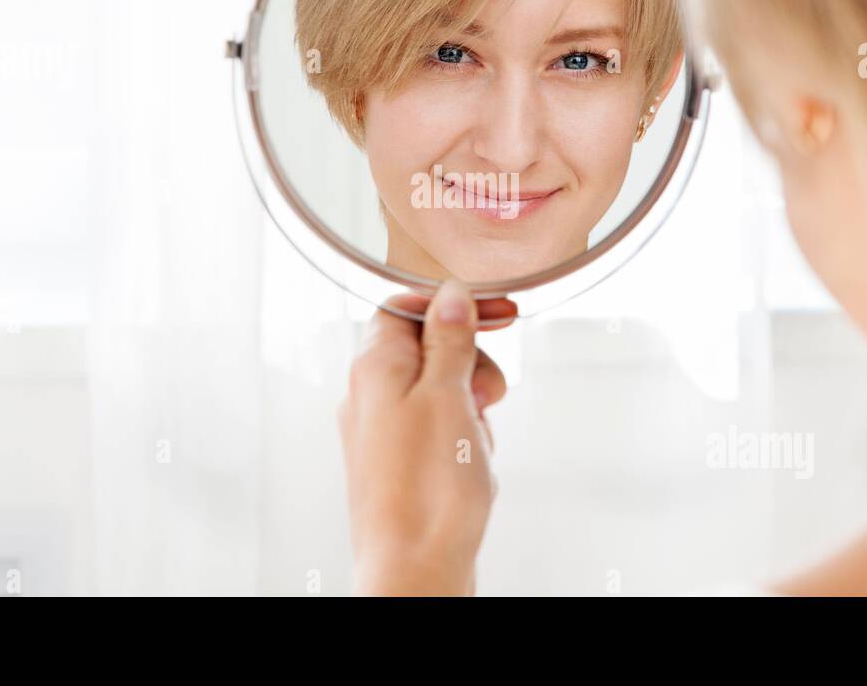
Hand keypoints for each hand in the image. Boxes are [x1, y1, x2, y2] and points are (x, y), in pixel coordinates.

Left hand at [338, 281, 516, 595]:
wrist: (415, 570)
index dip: (452, 305)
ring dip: (472, 409)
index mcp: (374, 368)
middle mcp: (369, 396)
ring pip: (442, 393)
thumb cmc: (428, 491)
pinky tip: (471, 469)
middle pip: (429, 350)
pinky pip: (441, 432)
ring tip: (475, 444)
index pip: (405, 306)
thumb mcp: (448, 395)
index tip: (496, 313)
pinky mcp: (400, 465)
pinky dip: (465, 440)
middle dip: (470, 366)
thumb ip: (449, 340)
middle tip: (487, 396)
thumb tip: (450, 296)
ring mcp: (383, 433)